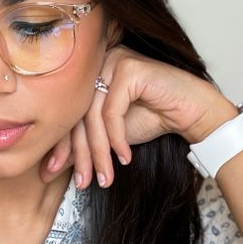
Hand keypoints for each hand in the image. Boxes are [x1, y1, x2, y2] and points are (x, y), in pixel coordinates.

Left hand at [40, 45, 235, 187]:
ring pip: (93, 116)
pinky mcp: (129, 67)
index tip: (51, 173)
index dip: (60, 145)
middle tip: (82, 183)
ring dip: (99, 153)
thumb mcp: (109, 135)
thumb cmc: (153, 118)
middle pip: (77, 114)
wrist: (193, 112)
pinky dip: (117, 139)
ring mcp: (113, 61)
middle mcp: (97, 63)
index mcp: (88, 74)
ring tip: (105, 177)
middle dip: (80, 154)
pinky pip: (112, 112)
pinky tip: (125, 158)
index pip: (67, 113)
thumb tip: (49, 165)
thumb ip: (83, 142)